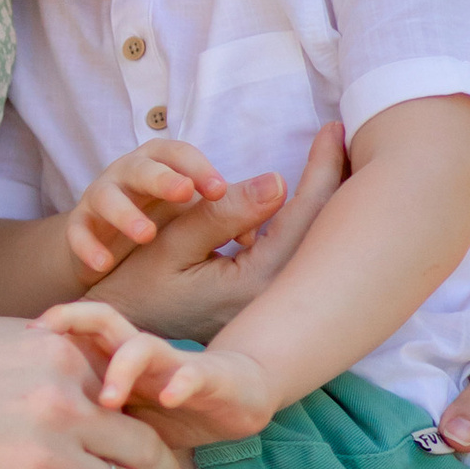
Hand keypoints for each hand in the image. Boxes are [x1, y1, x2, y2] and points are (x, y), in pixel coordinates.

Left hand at [42, 301, 273, 446]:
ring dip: (121, 367)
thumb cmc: (173, 412)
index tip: (8, 347)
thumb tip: (30, 455)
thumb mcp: (124, 423)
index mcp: (115, 361)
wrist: (241, 398)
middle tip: (39, 338)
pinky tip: (169, 398)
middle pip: (101, 321)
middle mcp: (141, 354)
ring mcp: (173, 363)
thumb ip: (88, 427)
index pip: (76, 333)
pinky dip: (181, 383)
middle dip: (70, 321)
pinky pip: (193, 373)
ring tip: (107, 400)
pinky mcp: (211, 377)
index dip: (44, 333)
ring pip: (141, 346)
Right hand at [66, 138, 228, 278]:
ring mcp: (101, 199)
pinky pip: (78, 232)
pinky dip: (88, 246)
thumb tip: (266, 211)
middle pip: (142, 168)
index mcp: (162, 165)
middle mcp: (128, 175)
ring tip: (146, 235)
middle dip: (163, 178)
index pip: (179, 154)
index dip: (198, 167)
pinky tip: (104, 264)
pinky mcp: (81, 228)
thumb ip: (227, 214)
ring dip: (125, 213)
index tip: (219, 190)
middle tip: (184, 193)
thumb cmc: (165, 228)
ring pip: (107, 196)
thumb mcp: (196, 218)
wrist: (111, 255)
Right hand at [105, 119, 347, 343]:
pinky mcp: (271, 305)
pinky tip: (313, 203)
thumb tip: (278, 181)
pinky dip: (313, 224)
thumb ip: (220, 213)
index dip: (320, 168)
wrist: (128, 338)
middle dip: (336, 178)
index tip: (332, 130)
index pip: (303, 215)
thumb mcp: (171, 243)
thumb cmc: (138, 286)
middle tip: (341, 137)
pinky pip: (304, 257)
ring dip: (329, 201)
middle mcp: (275, 296)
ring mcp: (277, 304)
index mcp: (255, 282)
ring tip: (333, 163)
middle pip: (323, 229)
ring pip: (318, 244)